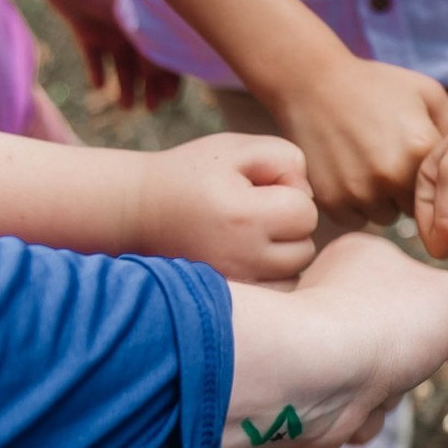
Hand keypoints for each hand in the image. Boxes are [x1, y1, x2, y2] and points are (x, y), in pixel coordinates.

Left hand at [42, 0, 180, 112]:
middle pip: (146, 63)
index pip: (167, 53)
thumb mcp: (138, 25)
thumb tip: (164, 86)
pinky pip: (93, 56)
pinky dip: (96, 71)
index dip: (170, 76)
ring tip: (125, 106)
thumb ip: (152, 55)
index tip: (170, 98)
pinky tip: (97, 86)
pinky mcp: (85, 29)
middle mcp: (133, 26)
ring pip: (121, 64)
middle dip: (150, 87)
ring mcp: (109, 28)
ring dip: (125, 85)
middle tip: (151, 109)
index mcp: (150, 21)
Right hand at [134, 133, 317, 282]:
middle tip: (255, 209)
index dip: (290, 192)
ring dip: (284, 252)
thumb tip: (308, 197)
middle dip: (290, 225)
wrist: (139, 212)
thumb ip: (286, 159)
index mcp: (244, 216)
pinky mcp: (230, 299)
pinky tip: (250, 255)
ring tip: (250, 232)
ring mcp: (236, 284)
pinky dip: (273, 275)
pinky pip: (277, 293)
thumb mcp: (236, 149)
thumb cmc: (193, 174)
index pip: (305, 212)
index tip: (259, 187)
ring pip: (295, 273)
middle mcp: (241, 257)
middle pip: (305, 247)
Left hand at [226, 234, 447, 447]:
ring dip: (390, 396)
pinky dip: (364, 417)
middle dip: (412, 366)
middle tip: (404, 359)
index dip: (443, 318)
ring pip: (385, 383)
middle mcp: (336, 298)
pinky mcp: (310, 390)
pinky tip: (351, 404)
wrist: (317, 373)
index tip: (443, 329)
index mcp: (364, 258)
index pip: (420, 290)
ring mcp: (321, 346)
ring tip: (371, 383)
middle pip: (405, 345)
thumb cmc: (383, 323)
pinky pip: (358, 412)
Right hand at [277, 57, 447, 227]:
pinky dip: (356, 204)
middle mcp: (390, 176)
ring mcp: (359, 192)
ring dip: (384, 201)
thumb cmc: (376, 85)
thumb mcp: (427, 93)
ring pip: (387, 218)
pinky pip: (357, 219)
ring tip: (372, 166)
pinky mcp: (332, 202)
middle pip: (418, 209)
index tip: (429, 168)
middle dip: (411, 192)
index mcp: (420, 149)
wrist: (311, 82)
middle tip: (395, 162)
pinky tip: (351, 173)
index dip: (439, 181)